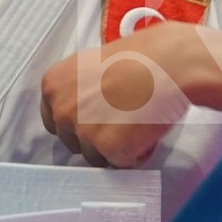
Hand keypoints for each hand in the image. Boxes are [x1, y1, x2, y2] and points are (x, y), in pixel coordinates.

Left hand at [40, 22, 221, 167]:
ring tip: (138, 121)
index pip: (54, 120)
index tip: (96, 118)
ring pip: (95, 156)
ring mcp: (84, 132)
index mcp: (53, 85)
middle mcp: (61, 110)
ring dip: (116, 146)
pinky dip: (137, 153)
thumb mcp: (92, 65)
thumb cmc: (139, 58)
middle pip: (73, 141)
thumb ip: (78, 89)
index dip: (78, 122)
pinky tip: (148, 130)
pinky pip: (121, 163)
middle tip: (123, 118)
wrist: (169, 63)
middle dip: (96, 136)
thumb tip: (82, 109)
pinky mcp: (109, 149)